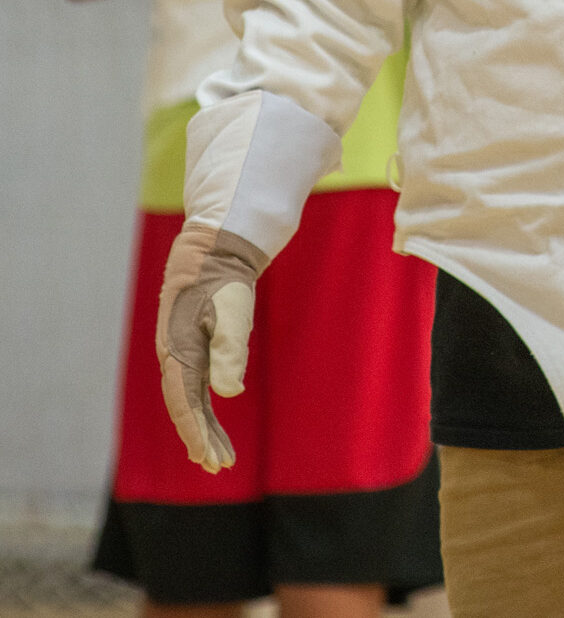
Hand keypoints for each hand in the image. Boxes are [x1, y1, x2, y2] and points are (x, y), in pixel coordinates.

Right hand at [155, 222, 267, 470]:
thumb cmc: (225, 281)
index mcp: (177, 351)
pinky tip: (214, 428)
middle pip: (184, 408)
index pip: (183, 402)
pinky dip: (205, 410)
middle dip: (201, 439)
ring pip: (189, 402)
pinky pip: (195, 389)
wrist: (215, 252)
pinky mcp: (193, 351)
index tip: (207, 458)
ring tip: (220, 459)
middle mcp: (174, 358)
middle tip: (219, 467)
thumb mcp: (233, 311)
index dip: (195, 432)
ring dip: (204, 430)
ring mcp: (181, 355)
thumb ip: (231, 350)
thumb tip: (229, 393)